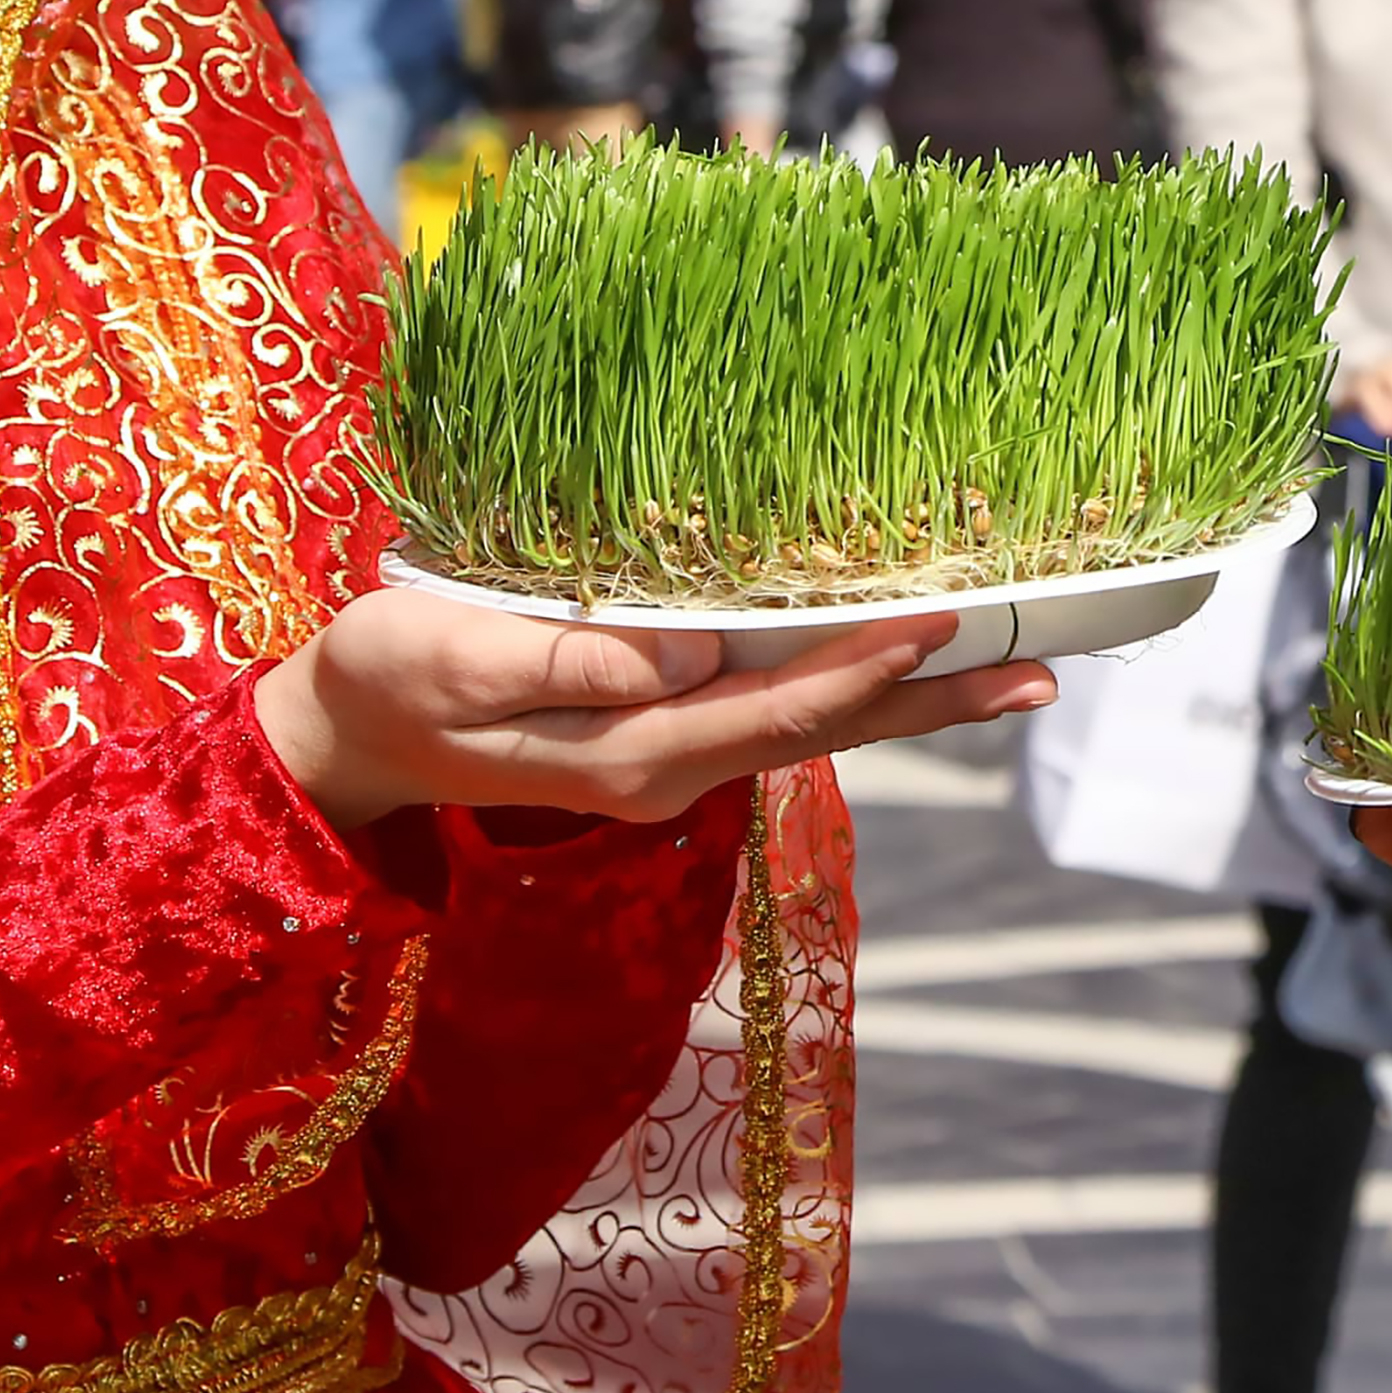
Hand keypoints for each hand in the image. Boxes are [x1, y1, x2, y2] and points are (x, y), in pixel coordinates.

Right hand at [255, 586, 1051, 828]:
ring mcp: (671, 758)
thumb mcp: (460, 658)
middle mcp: (671, 768)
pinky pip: (777, 713)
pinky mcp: (664, 733)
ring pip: (813, 728)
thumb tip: (691, 655)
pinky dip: (849, 687)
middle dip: (934, 704)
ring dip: (911, 701)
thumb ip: (571, 663)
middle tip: (1041, 672)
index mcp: (632, 756)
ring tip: (1011, 671)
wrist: (350, 732)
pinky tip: (897, 664)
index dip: (860, 669)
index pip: (775, 713)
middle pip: (826, 735)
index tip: (938, 623)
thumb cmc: (394, 677)